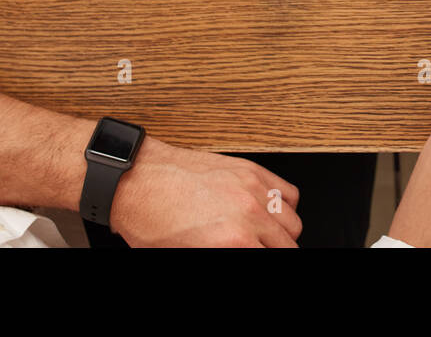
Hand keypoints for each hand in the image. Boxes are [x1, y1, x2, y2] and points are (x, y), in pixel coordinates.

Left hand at [109, 138, 301, 246]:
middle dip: (279, 251)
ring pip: (293, 219)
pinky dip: (284, 204)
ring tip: (269, 238)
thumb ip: (224, 253)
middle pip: (289, 243)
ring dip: (283, 232)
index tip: (260, 256)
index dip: (270, 261)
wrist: (137, 180)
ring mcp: (252, 188)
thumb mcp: (186, 253)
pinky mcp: (249, 169)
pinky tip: (270, 211)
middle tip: (261, 251)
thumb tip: (239, 250)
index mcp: (234, 241)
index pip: (276, 258)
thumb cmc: (150, 219)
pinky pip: (287, 191)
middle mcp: (248, 213)